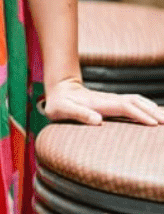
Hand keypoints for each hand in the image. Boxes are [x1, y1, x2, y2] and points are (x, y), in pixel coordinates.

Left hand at [44, 77, 163, 125]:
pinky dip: (149, 107)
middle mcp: (110, 100)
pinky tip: (157, 113)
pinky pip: (135, 103)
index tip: (154, 124)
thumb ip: (78, 114)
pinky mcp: (114, 103)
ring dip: (154, 108)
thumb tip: (97, 120)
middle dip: (154, 112)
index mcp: (100, 103)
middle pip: (137, 103)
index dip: (140, 114)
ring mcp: (113, 100)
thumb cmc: (59, 103)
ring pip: (138, 101)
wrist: (60, 90)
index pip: (125, 107)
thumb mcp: (62, 109)